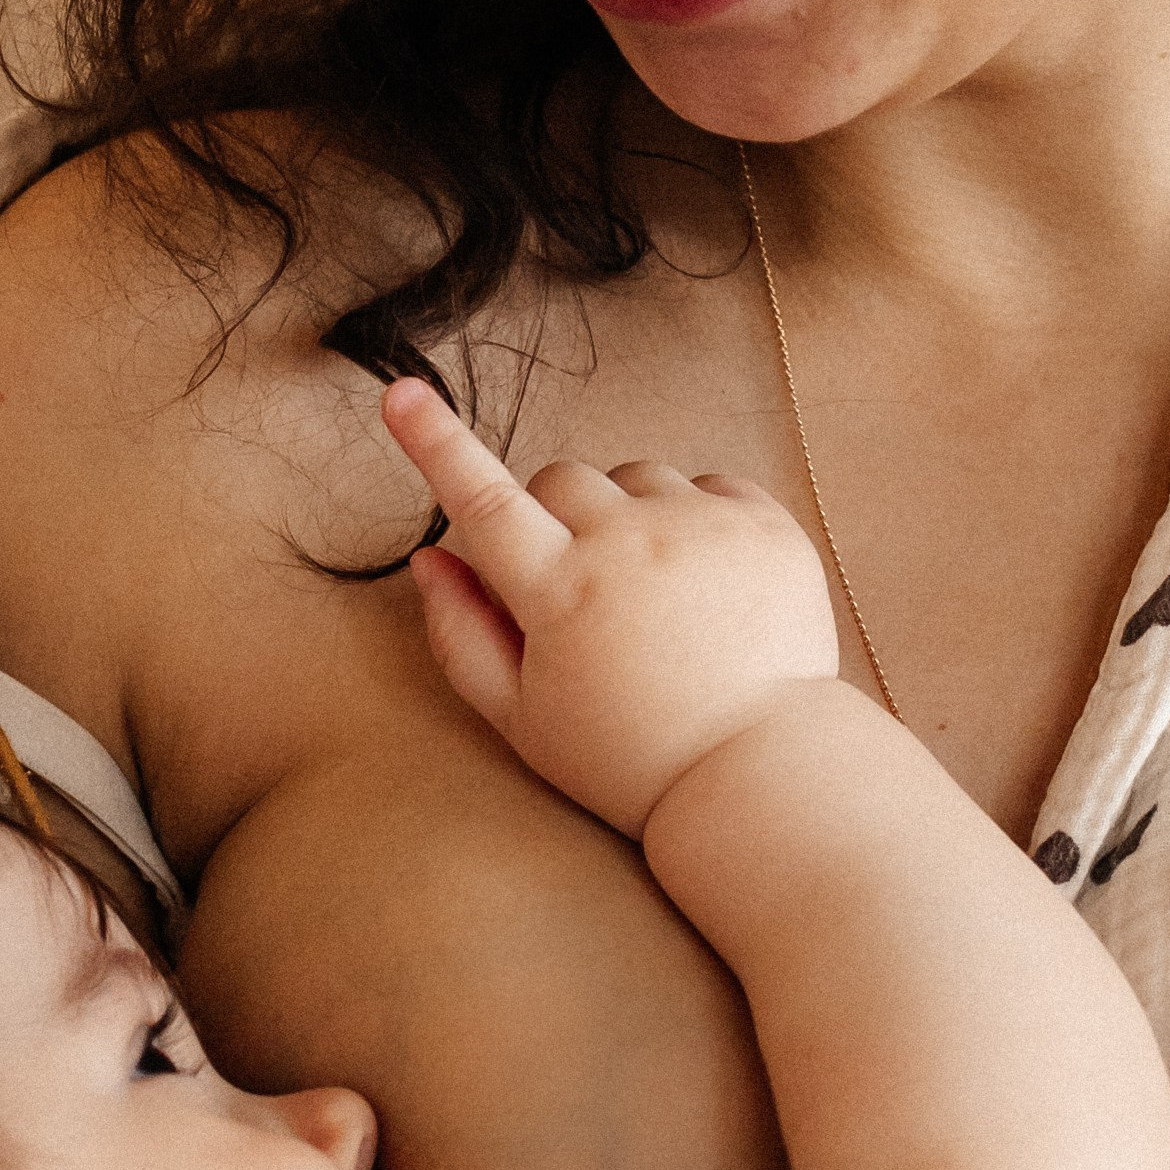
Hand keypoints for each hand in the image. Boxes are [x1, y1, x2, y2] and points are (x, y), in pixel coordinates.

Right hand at [383, 379, 839, 835]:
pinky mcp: (768, 526)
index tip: (401, 392)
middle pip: (560, 477)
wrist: (759, 777)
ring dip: (627, 515)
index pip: (482, 499)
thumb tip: (430, 558)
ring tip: (654, 598)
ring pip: (636, 477)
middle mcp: (630, 543)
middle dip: (553, 517)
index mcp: (560, 592)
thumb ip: (462, 634)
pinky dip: (696, 521)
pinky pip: (710, 485)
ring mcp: (704, 528)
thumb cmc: (628, 758)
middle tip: (578, 588)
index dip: (435, 443)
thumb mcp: (522, 718)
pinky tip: (705, 590)